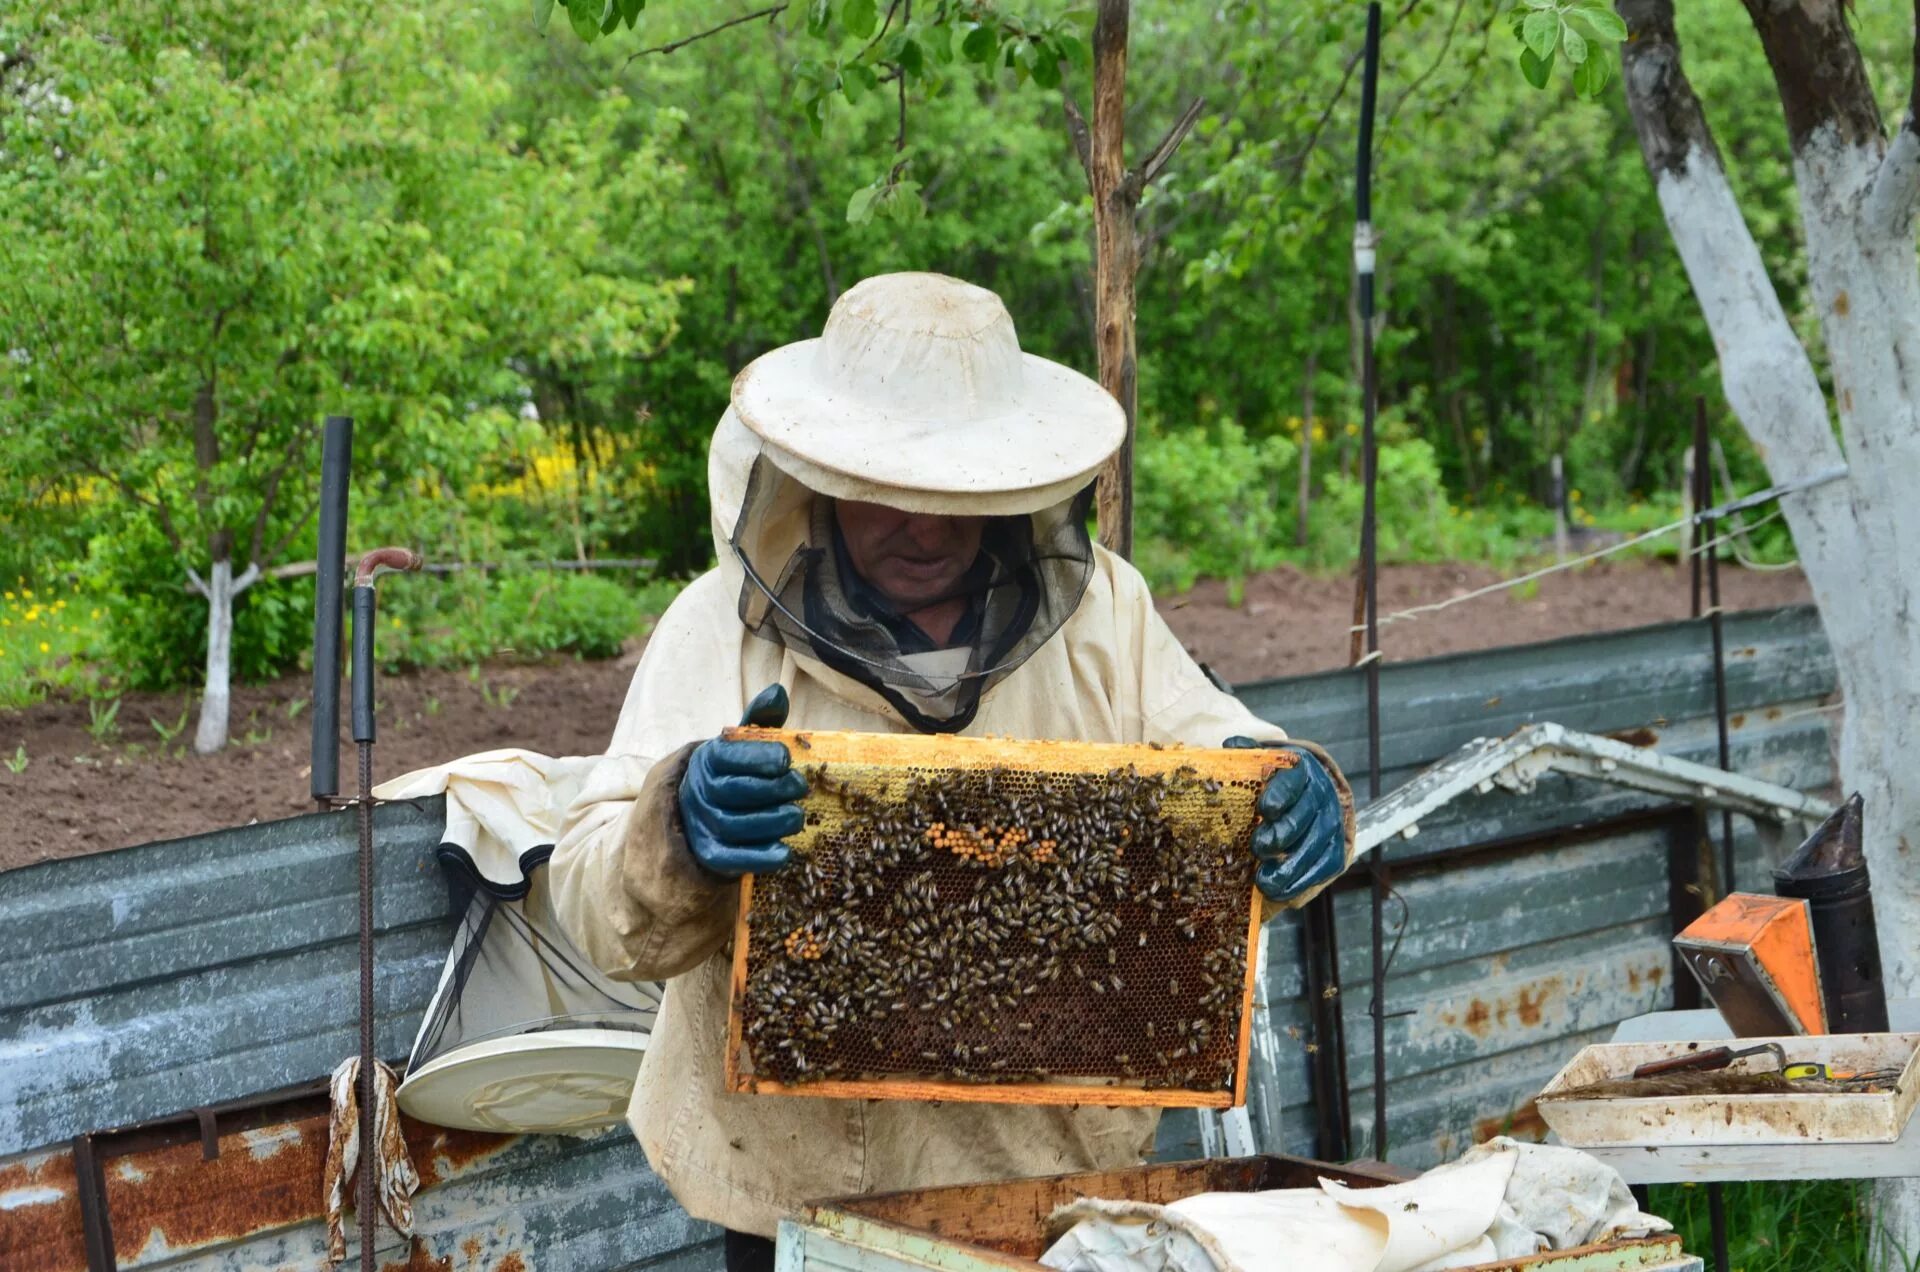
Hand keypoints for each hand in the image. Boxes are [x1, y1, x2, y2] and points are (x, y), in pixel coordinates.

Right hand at [679, 685, 807, 878]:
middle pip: (733, 792)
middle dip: (772, 790)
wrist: (703, 808)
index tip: (785, 759)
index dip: (757, 758)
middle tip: (801, 788)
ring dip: (771, 823)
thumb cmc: (736, 770)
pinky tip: (785, 852)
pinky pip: (731, 858)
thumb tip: (777, 692)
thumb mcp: (744, 742)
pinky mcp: (710, 853)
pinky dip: (759, 857)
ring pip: (734, 826)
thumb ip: (761, 718)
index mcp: (709, 759)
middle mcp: (700, 791)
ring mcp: (702, 824)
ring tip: (798, 817)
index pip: (728, 757)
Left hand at [1225, 737, 1346, 901]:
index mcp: (1301, 771)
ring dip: (1290, 867)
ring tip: (1264, 881)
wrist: (1309, 792)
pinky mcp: (1336, 849)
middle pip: (1303, 818)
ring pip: (1314, 847)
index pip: (1293, 782)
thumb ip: (1246, 755)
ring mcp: (1331, 824)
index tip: (1264, 809)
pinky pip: (1323, 868)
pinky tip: (1281, 892)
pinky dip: (1302, 882)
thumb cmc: (1275, 778)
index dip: (1280, 795)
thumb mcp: (1262, 761)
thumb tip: (1230, 746)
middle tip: (1258, 847)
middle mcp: (1321, 796)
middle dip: (1281, 834)